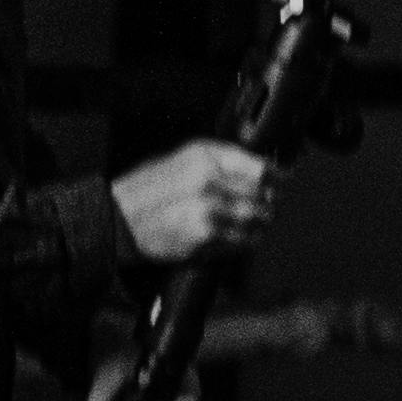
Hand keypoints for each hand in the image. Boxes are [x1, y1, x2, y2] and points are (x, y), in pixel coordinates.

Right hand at [110, 139, 274, 263]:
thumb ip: (220, 161)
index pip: (260, 169)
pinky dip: (244, 241)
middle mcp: (209, 182)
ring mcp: (208, 212)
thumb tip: (260, 168)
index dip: (277, 177)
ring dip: (259, 224)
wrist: (118, 220)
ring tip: (255, 223)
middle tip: (269, 206)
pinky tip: (237, 237)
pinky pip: (239, 242)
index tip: (283, 182)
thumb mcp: (181, 159)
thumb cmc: (147, 189)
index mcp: (204, 158)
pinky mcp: (204, 239)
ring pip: (254, 221)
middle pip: (262, 197)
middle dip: (268, 203)